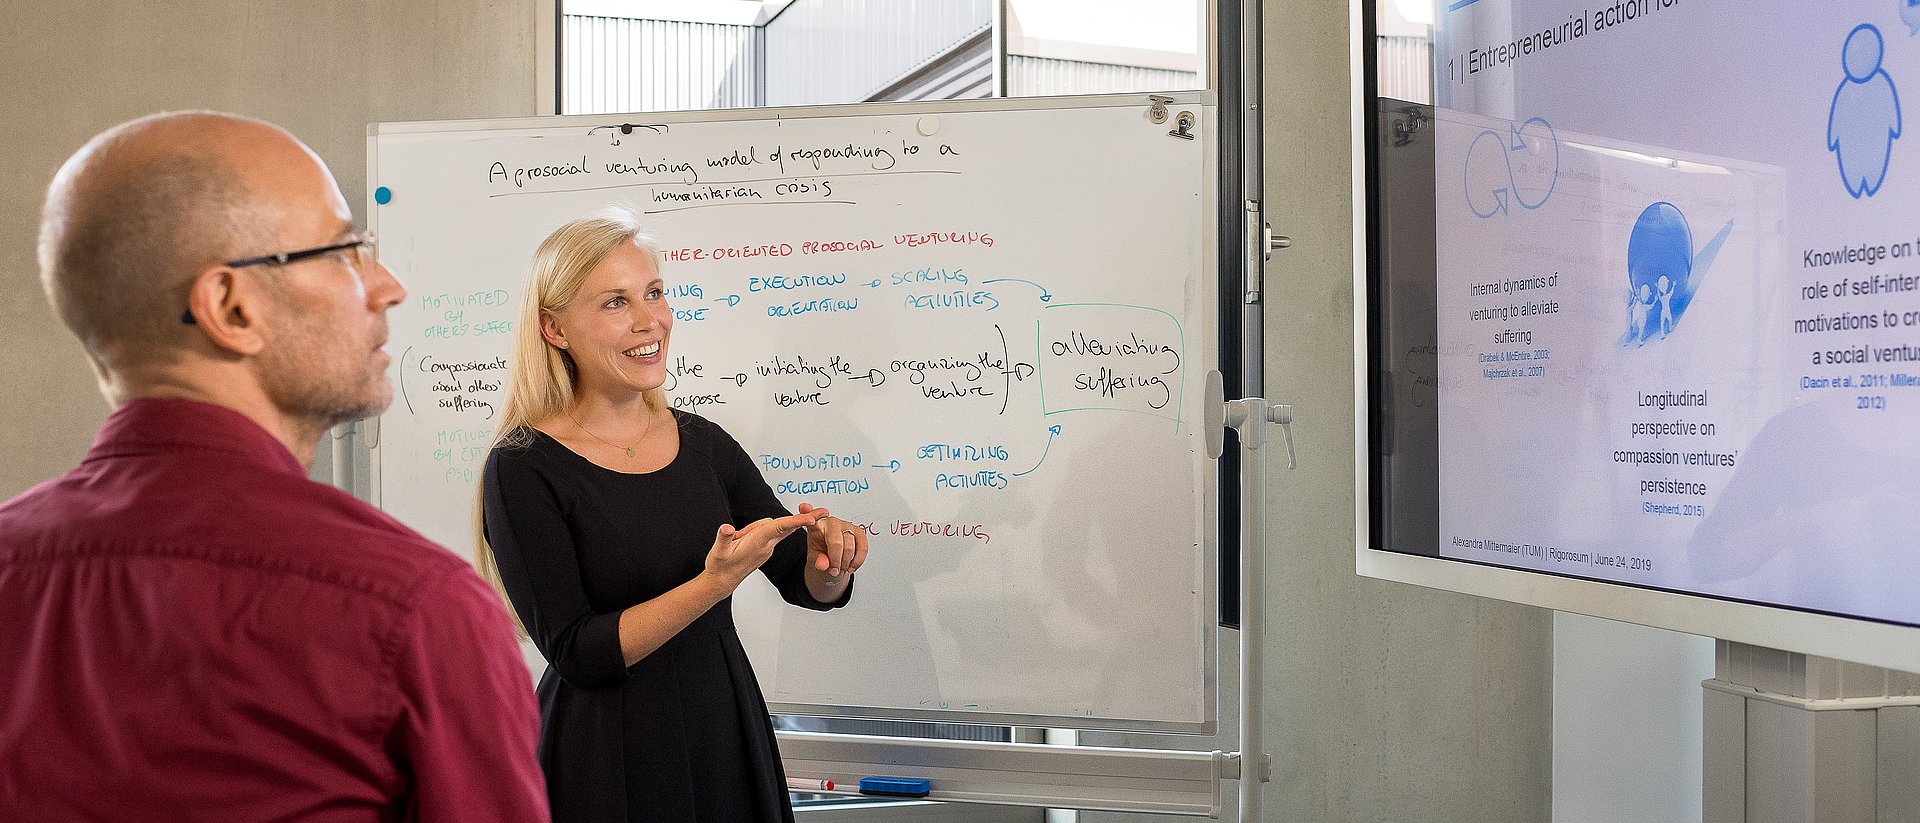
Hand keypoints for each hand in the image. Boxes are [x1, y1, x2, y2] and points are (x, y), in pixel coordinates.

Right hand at [703, 510, 823, 589]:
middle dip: (805, 519)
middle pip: (788, 527)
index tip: (812, 519)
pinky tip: (748, 534)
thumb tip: (727, 528)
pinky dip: (768, 529)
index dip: (796, 522)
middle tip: (824, 511)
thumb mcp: (718, 552)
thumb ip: (724, 538)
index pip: (780, 528)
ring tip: (738, 537)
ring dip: (765, 524)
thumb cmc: (720, 566)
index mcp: (758, 543)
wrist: (721, 582)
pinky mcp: (764, 549)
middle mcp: (766, 546)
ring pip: (775, 528)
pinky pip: (771, 534)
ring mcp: (766, 548)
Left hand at [799, 502, 868, 577]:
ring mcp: (846, 525)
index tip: (808, 516)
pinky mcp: (858, 532)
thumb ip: (818, 561)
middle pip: (835, 541)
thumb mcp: (815, 559)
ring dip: (846, 562)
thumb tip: (824, 565)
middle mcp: (831, 522)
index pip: (811, 518)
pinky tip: (851, 566)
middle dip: (836, 560)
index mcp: (816, 525)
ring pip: (850, 546)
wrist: (833, 556)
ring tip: (841, 569)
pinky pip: (863, 547)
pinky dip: (858, 560)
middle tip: (833, 571)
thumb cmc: (821, 552)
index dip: (809, 513)